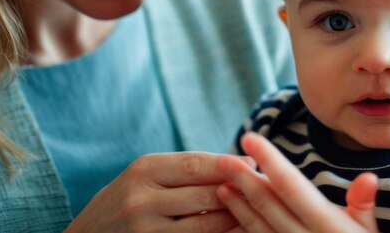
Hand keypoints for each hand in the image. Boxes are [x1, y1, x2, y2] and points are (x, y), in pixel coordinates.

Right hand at [65, 152, 249, 232]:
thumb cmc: (127, 198)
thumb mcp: (145, 174)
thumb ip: (183, 169)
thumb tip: (237, 163)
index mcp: (142, 170)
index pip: (194, 164)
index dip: (227, 165)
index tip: (252, 164)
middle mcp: (141, 200)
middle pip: (203, 194)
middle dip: (236, 190)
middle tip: (262, 186)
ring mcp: (145, 231)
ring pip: (205, 224)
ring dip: (234, 217)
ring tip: (256, 209)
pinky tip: (235, 230)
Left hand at [216, 133, 379, 232]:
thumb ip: (363, 204)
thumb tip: (368, 177)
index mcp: (327, 225)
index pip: (292, 186)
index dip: (269, 160)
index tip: (249, 138)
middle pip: (268, 204)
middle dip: (243, 179)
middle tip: (223, 158)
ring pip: (257, 226)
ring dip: (237, 205)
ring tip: (221, 183)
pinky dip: (241, 227)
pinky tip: (231, 213)